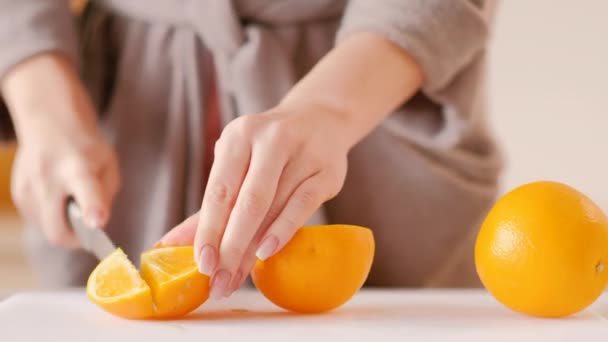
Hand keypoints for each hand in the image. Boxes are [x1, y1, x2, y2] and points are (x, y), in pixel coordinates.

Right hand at [2, 53, 120, 246]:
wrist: (49, 122)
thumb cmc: (86, 147)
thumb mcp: (108, 164)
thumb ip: (106, 196)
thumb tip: (95, 226)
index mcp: (78, 167)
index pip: (85, 190)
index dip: (92, 208)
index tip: (97, 223)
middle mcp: (48, 178)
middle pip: (57, 229)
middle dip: (75, 238)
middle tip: (90, 229)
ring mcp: (28, 187)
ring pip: (47, 228)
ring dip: (64, 225)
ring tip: (73, 200)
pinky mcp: (18, 194)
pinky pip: (39, 221)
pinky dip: (53, 216)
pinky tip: (59, 197)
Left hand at [160, 32, 423, 298]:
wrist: (320, 119)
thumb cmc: (267, 151)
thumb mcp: (237, 165)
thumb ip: (210, 207)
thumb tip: (171, 244)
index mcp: (239, 135)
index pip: (219, 190)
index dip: (208, 230)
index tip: (201, 265)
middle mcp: (270, 140)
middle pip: (247, 202)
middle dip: (230, 247)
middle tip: (217, 283)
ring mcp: (302, 154)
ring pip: (274, 208)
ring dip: (252, 249)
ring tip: (235, 279)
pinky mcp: (327, 171)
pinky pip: (303, 205)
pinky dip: (283, 230)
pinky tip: (266, 253)